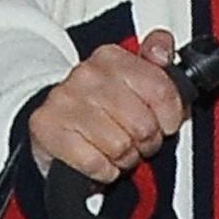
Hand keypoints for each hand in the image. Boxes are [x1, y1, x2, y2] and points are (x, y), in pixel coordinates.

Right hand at [27, 29, 185, 184]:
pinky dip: (103, 169)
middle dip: (146, 141)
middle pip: (143, 124)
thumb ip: (157, 63)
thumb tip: (162, 49)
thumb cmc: (103, 108)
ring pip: (120, 146)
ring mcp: (64, 101)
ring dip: (123, 157)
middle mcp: (86, 75)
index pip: (161, 89)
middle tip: (135, 140)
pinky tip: (98, 159)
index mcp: (111, 58)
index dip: (170, 116)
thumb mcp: (136, 82)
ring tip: (115, 149)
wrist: (56, 125)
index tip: (164, 123)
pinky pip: (95, 163)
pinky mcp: (47, 128)